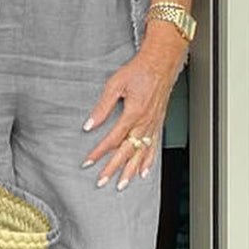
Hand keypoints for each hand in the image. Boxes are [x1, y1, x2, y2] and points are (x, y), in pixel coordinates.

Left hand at [81, 36, 186, 189]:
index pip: (112, 140)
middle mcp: (144, 123)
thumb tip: (89, 124)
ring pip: (140, 153)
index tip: (88, 162)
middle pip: (126, 152)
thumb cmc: (139, 70)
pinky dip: (148, 161)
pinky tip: (143, 172)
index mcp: (133, 114)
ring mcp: (152, 125)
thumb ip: (102, 107)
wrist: (161, 63)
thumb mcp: (115, 85)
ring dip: (130, 171)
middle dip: (113, 169)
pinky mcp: (158, 124)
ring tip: (122, 184)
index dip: (98, 152)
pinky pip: (153, 147)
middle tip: (102, 182)